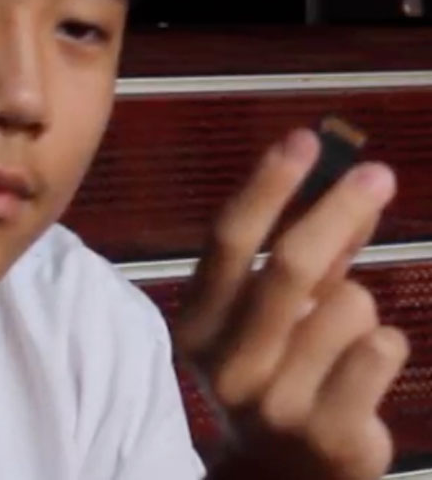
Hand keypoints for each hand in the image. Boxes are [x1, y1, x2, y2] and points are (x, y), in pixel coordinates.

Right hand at [174, 129, 409, 479]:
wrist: (280, 476)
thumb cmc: (272, 374)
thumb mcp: (270, 313)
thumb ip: (307, 253)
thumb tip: (347, 186)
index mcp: (199, 322)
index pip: (228, 240)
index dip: (267, 186)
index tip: (304, 140)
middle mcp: (227, 362)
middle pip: (291, 267)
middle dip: (338, 210)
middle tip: (378, 175)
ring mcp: (277, 403)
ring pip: (351, 306)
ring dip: (362, 305)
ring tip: (346, 334)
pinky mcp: (331, 434)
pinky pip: (383, 349)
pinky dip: (386, 344)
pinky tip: (363, 370)